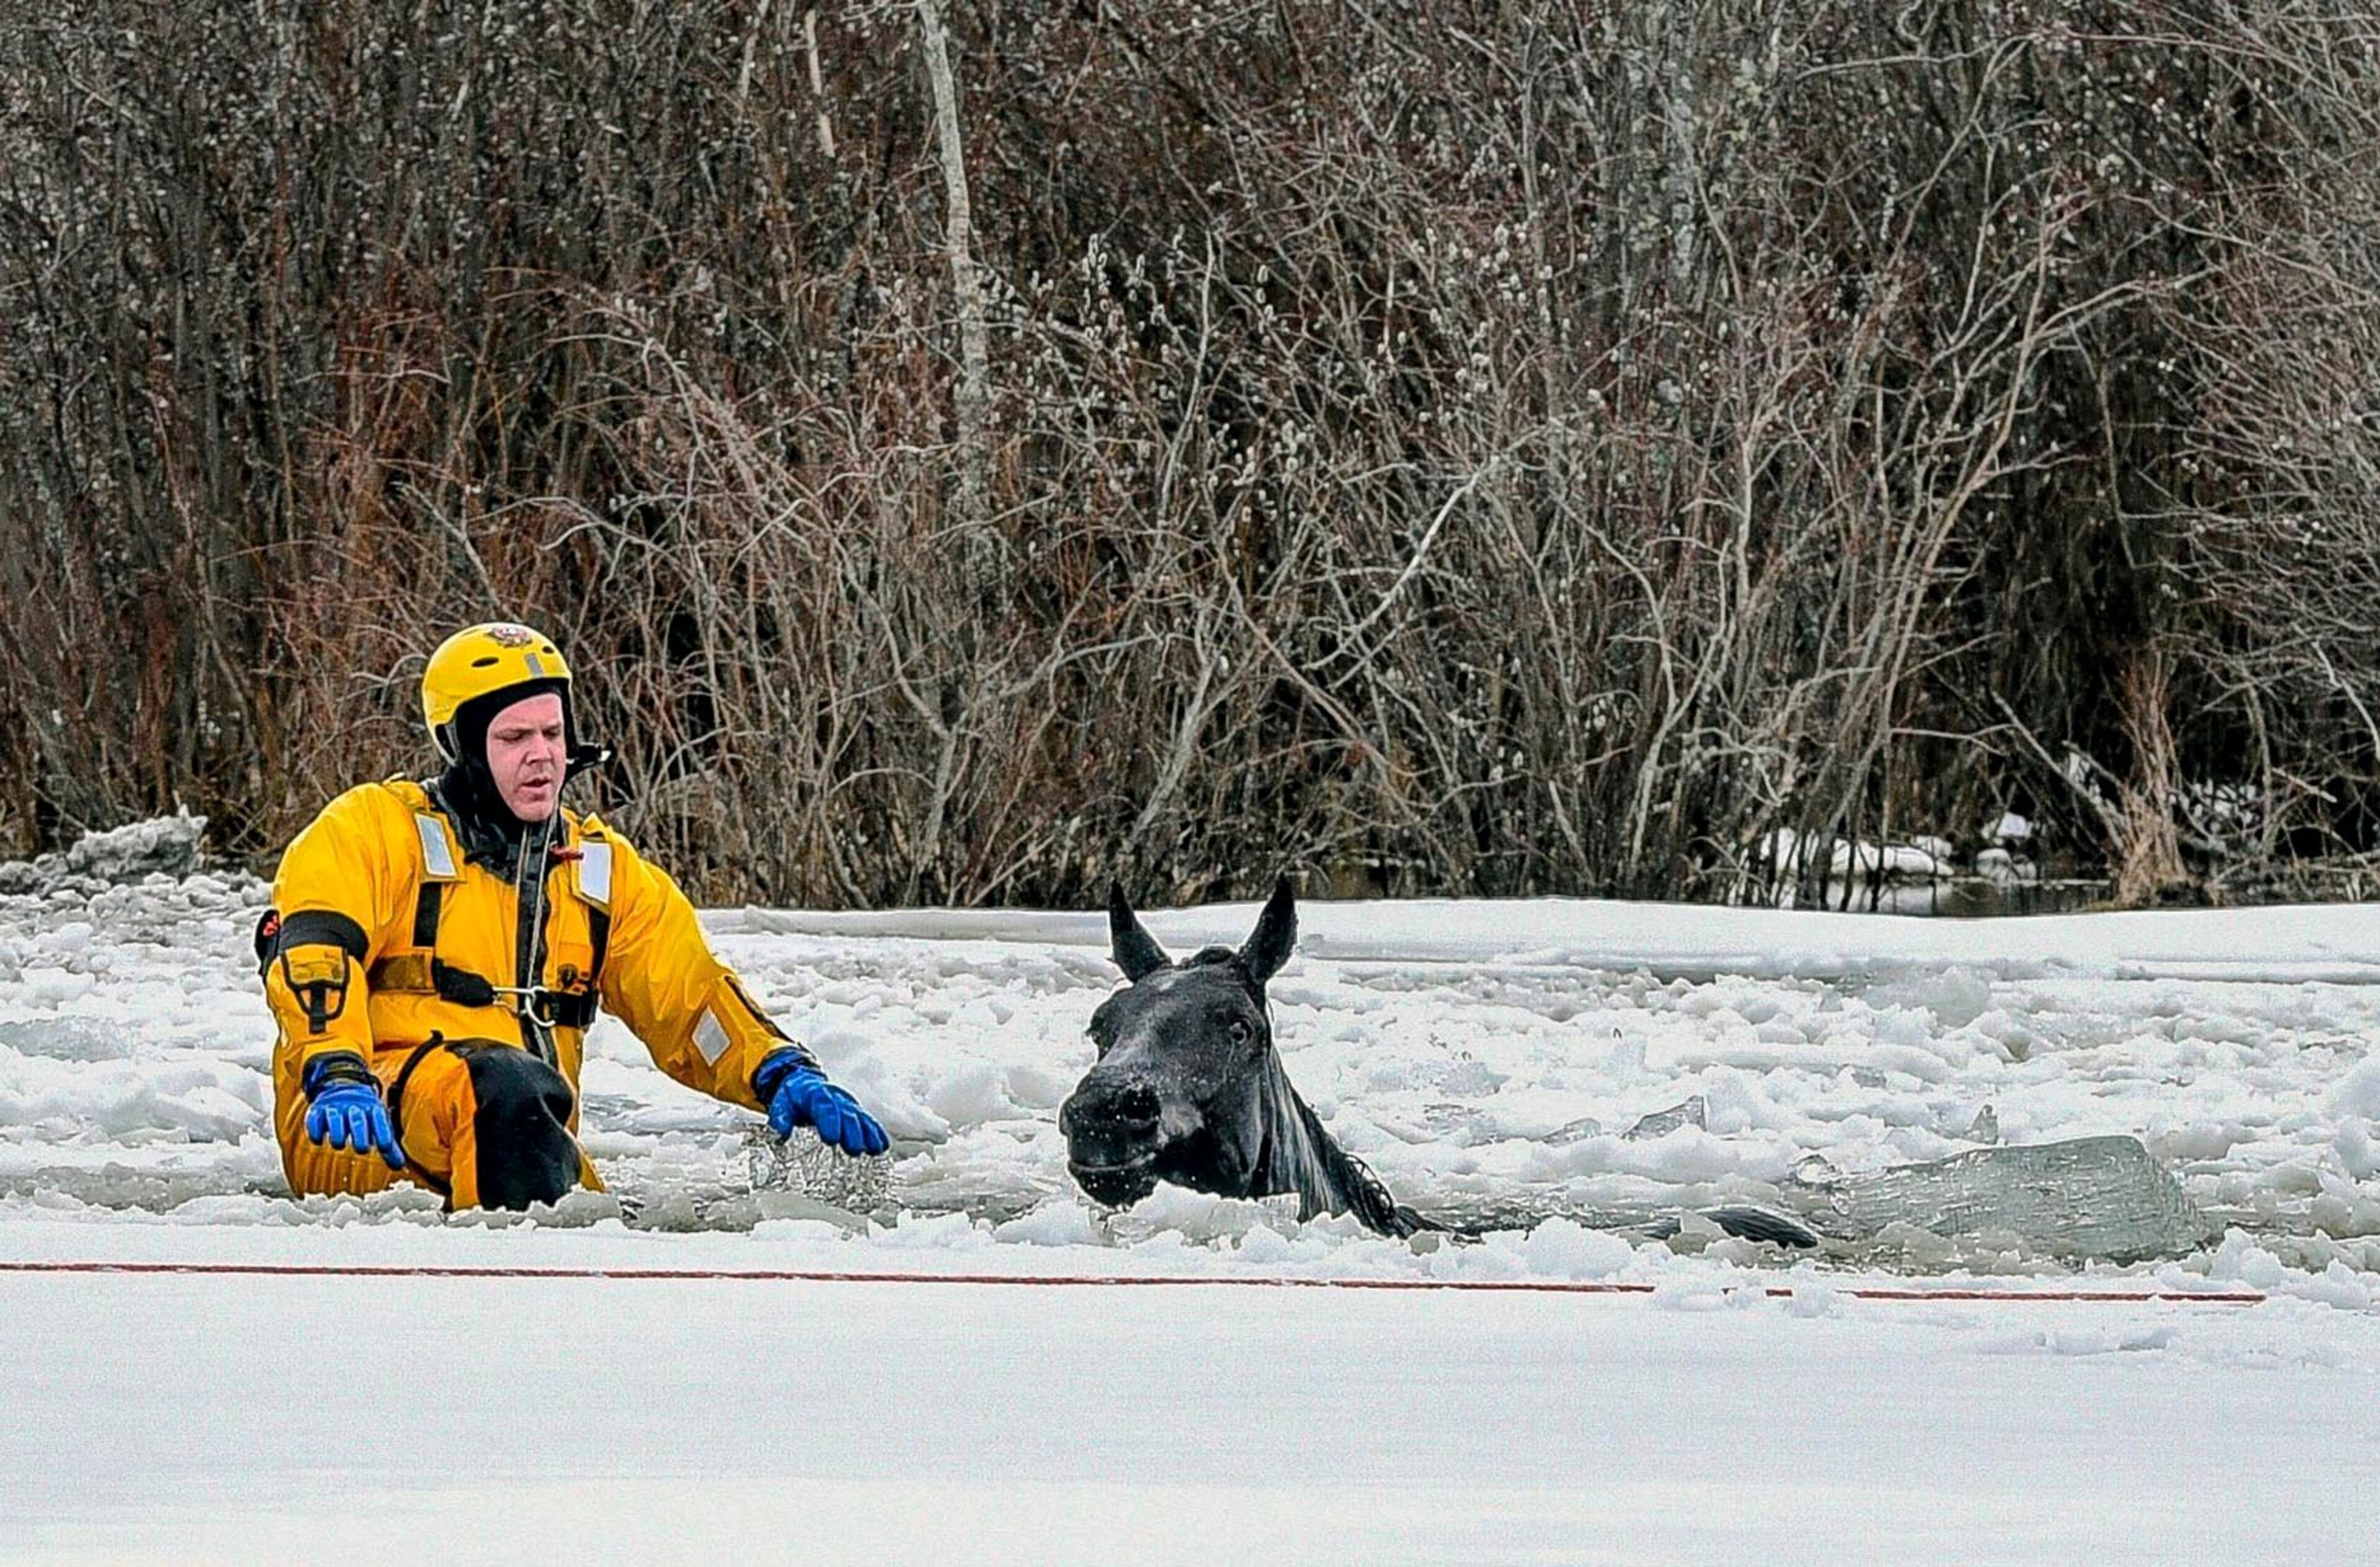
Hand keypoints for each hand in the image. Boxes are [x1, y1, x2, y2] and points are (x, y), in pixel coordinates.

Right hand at [301, 1057, 405, 1169]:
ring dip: (337, 1132)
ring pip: (335, 1118)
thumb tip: (400, 1166)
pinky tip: (319, 1140)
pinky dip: (315, 1130)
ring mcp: (335, 1107)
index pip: (379, 1119)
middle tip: (362, 1149)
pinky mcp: (317, 1110)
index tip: (384, 1147)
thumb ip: (389, 1147)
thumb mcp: (379, 1126)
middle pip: (358, 1119)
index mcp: (372, 1109)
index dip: (382, 1132)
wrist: (344, 1088)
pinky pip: (314, 1119)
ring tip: (339, 1144)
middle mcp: (354, 1107)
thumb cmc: (365, 1115)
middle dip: (360, 1134)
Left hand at [754, 1049, 888, 1156]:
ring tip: (873, 1150)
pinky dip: (876, 1133)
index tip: (831, 1138)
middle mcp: (835, 1098)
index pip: (825, 1107)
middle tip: (854, 1149)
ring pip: (861, 1117)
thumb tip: (782, 1133)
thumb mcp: (781, 1104)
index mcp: (815, 1094)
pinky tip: (881, 1146)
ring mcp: (847, 1104)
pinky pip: (868, 1121)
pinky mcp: (854, 1111)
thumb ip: (781, 1119)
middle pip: (847, 1114)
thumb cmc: (793, 1095)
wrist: (802, 1082)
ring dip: (868, 1134)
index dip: (830, 1122)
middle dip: (852, 1132)